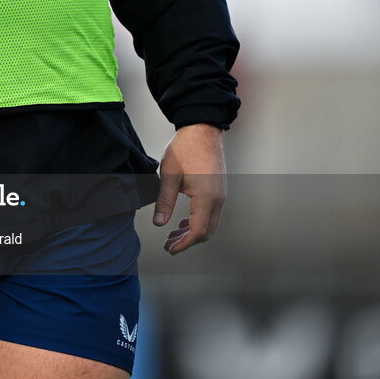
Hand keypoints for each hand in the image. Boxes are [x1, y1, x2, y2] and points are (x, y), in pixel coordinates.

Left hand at [153, 123, 225, 254]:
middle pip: (206, 232)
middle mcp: (218, 200)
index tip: (169, 248)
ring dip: (193, 232)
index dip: (183, 244)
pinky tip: (184, 220)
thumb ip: (164, 202)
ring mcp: (221, 195)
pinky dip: (198, 221)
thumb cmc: (185, 149)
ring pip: (210, 223)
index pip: (197, 232)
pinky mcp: (219, 189)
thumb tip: (159, 223)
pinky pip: (211, 213)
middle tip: (168, 244)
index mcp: (206, 198)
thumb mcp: (169, 176)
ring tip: (174, 234)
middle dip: (187, 241)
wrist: (202, 129)